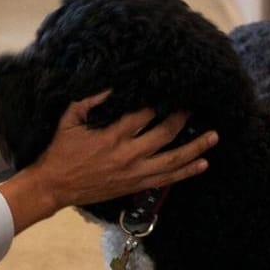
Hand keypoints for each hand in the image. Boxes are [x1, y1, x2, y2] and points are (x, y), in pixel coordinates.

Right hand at [0, 93, 218, 232]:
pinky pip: (167, 179)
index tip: (175, 89)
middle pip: (165, 133)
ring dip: (195, 147)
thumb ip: (90, 100)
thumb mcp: (70, 119)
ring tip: (213, 137)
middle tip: (195, 106)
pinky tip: (202, 165)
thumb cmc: (61, 150)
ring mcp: (135, 172)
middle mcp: (128, 154)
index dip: (162, 100)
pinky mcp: (136, 185)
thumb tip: (113, 84)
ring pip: (173, 159)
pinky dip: (186, 172)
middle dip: (182, 118)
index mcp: (112, 134)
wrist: (55, 186)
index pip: (145, 113)